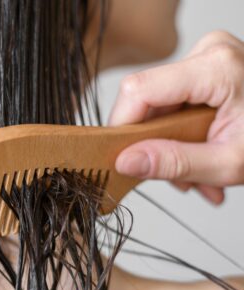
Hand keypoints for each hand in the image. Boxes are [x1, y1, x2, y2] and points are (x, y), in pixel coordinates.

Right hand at [109, 31, 243, 204]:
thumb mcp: (228, 162)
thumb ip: (174, 163)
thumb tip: (126, 162)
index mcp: (217, 68)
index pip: (138, 91)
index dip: (120, 126)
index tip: (119, 157)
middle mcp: (209, 52)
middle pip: (146, 101)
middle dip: (152, 144)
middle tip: (175, 178)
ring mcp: (208, 57)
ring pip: (157, 106)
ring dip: (169, 145)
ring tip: (196, 176)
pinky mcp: (207, 67)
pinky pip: (172, 102)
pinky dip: (181, 134)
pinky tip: (199, 156)